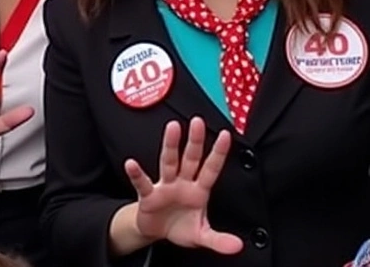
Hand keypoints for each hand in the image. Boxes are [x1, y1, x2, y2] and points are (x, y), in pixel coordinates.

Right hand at [125, 117, 242, 254]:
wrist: (157, 232)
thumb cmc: (181, 227)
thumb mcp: (202, 235)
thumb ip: (219, 240)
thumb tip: (238, 247)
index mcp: (199, 190)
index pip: (211, 169)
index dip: (218, 153)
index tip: (226, 135)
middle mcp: (182, 183)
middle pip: (190, 158)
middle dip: (195, 141)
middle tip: (198, 121)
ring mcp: (165, 186)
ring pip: (169, 162)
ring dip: (170, 145)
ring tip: (173, 128)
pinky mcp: (148, 195)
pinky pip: (142, 183)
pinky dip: (137, 174)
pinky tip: (132, 164)